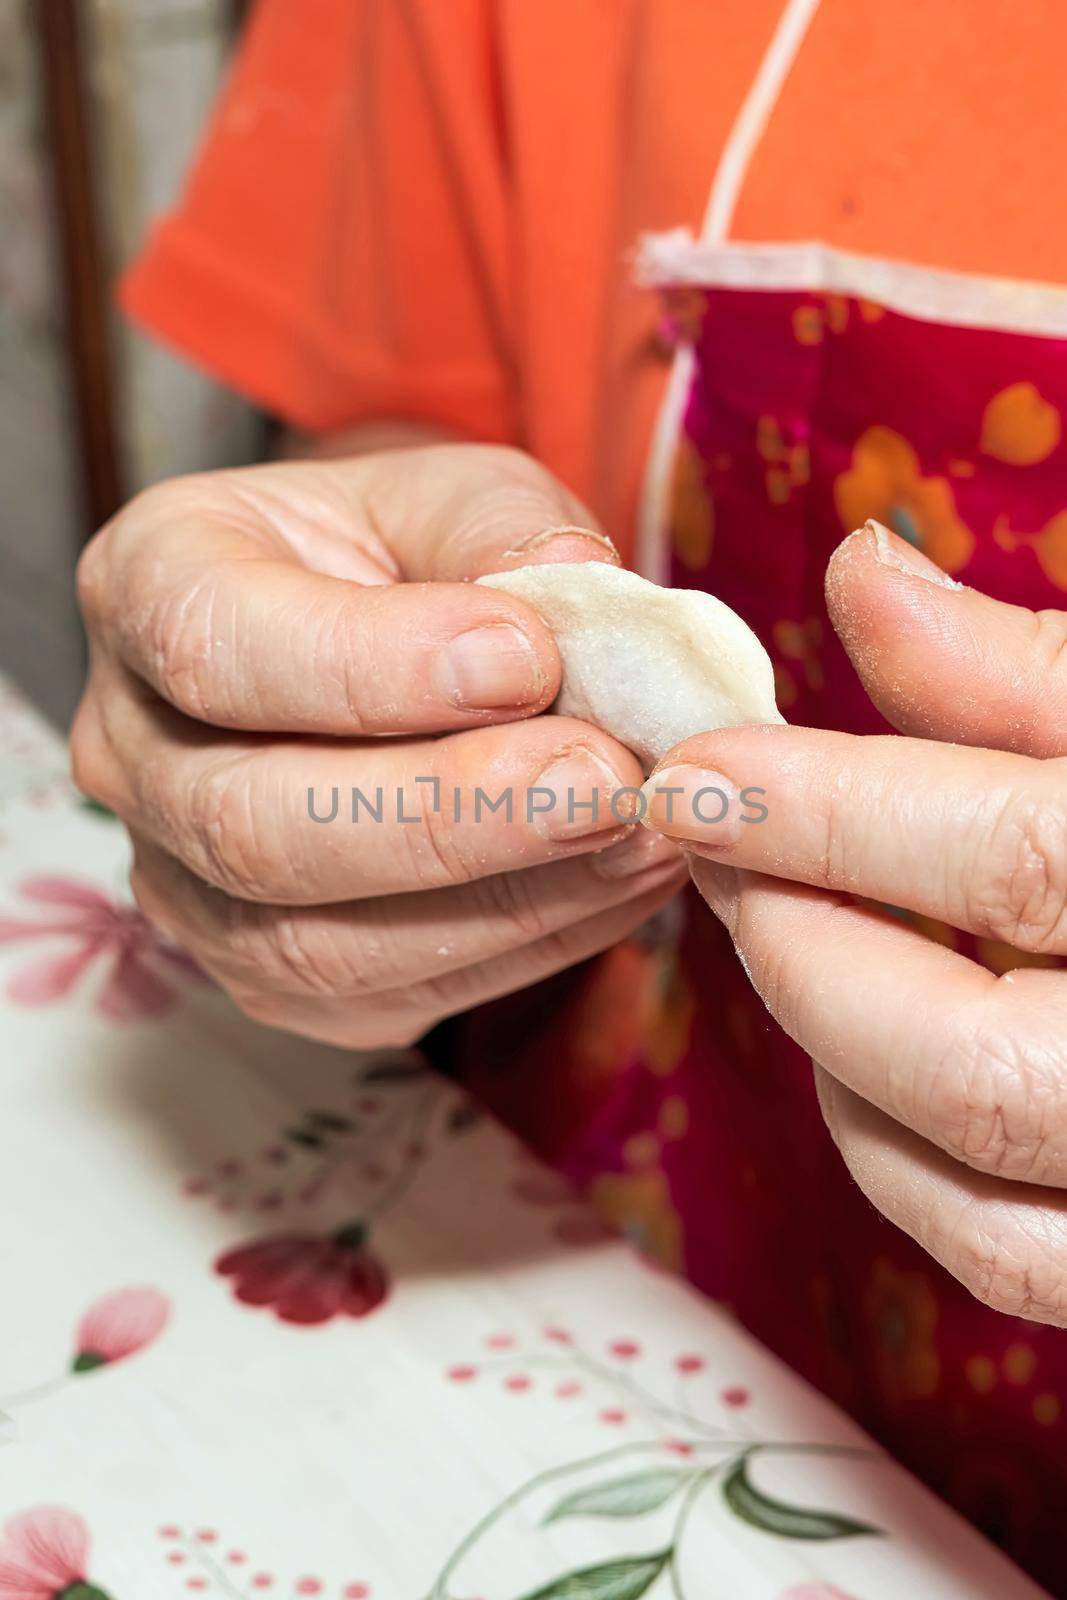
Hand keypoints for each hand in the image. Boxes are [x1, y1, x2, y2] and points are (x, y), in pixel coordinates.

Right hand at [73, 445, 683, 1046]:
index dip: (372, 666)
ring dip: (502, 899)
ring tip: (639, 832)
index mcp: (149, 590)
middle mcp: (131, 752)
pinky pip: (387, 996)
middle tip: (602, 777)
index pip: (216, 647)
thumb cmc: (403, 555)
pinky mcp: (268, 976)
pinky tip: (617, 882)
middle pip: (251, 824)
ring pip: (315, 944)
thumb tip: (573, 594)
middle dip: (445, 814)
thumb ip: (498, 530)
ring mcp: (186, 884)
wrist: (385, 645)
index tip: (528, 655)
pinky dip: (523, 948)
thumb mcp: (448, 495)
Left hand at [642, 522, 1066, 1324]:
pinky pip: (1001, 1253)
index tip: (699, 764)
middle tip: (717, 848)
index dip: (829, 808)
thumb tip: (862, 573)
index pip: (1015, 855)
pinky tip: (863, 1053)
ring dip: (829, 1053)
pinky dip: (893, 1156)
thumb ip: (1024, 670)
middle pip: (968, 1061)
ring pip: (969, 1182)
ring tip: (785, 929)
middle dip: (799, 946)